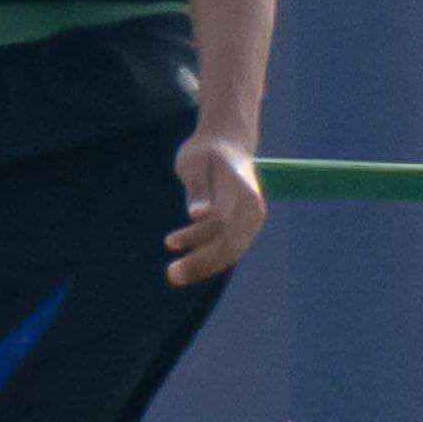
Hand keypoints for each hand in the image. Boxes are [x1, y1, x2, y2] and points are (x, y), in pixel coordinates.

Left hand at [167, 128, 266, 286]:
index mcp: (245, 191)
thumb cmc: (206, 153)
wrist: (227, 146)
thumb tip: (197, 214)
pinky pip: (227, 252)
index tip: (168, 242)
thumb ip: (198, 188)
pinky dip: (207, 262)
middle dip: (199, 262)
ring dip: (202, 268)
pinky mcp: (243, 230)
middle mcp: (254, 210)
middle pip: (228, 244)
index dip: (195, 235)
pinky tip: (185, 268)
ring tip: (173, 275)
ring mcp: (251, 222)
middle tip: (170, 274)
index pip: (220, 222)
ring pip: (229, 254)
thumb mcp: (195, 163)